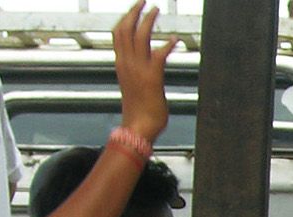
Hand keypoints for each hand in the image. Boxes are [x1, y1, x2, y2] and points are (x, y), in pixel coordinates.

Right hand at [113, 3, 176, 142]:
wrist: (139, 128)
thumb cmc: (139, 110)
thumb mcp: (133, 85)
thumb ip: (136, 72)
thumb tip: (145, 65)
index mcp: (121, 64)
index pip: (118, 34)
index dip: (126, 18)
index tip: (134, 8)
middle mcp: (126, 63)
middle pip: (125, 29)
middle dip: (135, 12)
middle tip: (145, 1)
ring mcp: (138, 70)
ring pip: (139, 36)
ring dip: (148, 20)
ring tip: (157, 10)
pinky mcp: (152, 78)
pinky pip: (158, 55)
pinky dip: (167, 45)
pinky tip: (174, 39)